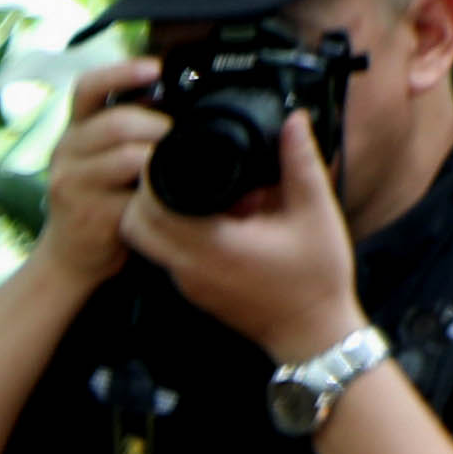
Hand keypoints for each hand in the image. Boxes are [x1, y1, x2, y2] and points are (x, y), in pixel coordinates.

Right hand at [30, 56, 163, 294]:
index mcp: (75, 130)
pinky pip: (133, 195)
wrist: (72, 256)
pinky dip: (156, 192)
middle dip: (158, 125)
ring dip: (160, 157)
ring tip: (178, 164)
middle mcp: (66, 152)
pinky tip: (165, 194)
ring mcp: (73, 184)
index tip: (156, 67)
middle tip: (180, 136)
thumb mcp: (102, 155)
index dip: (122, 73)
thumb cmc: (99, 198)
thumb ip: (129, 127)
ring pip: (127, 156)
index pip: (88, 88)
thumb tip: (180, 98)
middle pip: (117, 122)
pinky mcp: (88, 215)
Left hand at [119, 110, 366, 358]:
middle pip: (135, 226)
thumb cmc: (317, 277)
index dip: (150, 178)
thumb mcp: (316, 211)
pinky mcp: (193, 289)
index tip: (168, 153)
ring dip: (156, 213)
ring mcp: (187, 282)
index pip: (151, 210)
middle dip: (144, 194)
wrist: (312, 333)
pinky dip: (174, 232)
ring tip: (192, 187)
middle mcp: (189, 267)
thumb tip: (293, 120)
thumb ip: (300, 162)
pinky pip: (167, 254)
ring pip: (147, 241)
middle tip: (170, 167)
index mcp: (212, 246)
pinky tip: (209, 214)